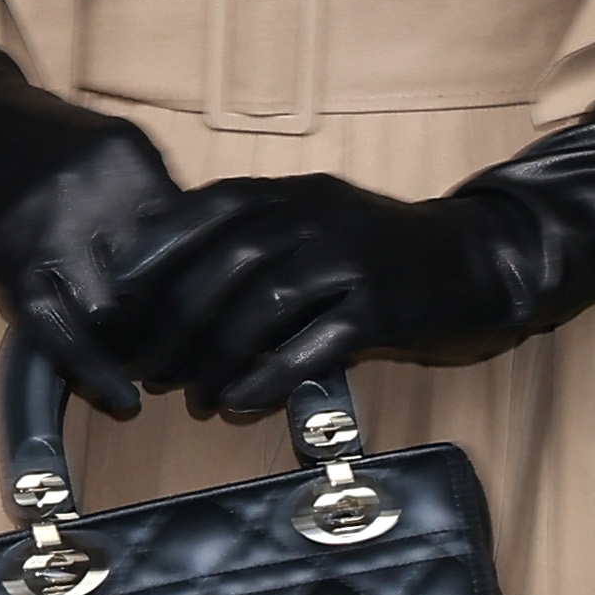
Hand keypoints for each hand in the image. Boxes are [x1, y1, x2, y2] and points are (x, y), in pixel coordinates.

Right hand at [0, 111, 183, 411]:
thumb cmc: (42, 138)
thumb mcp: (110, 146)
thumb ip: (155, 195)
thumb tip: (205, 261)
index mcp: (130, 159)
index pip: (193, 236)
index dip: (212, 284)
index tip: (224, 314)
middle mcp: (96, 194)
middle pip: (163, 278)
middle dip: (184, 325)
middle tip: (199, 354)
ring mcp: (53, 234)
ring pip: (119, 314)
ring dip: (143, 350)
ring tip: (159, 370)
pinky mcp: (16, 271)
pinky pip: (64, 336)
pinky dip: (98, 374)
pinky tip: (122, 401)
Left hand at [107, 174, 507, 425]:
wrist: (474, 262)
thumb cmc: (380, 251)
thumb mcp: (320, 222)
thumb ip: (261, 234)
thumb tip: (176, 271)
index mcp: (297, 193)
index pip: (214, 207)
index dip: (161, 246)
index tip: (120, 290)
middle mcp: (320, 217)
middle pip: (229, 263)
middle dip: (179, 318)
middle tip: (149, 364)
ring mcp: (352, 260)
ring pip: (263, 305)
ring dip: (217, 355)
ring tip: (193, 395)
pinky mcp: (381, 308)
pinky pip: (311, 345)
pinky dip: (269, 376)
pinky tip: (241, 401)